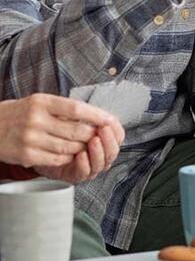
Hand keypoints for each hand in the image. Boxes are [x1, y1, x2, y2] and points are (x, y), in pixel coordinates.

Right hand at [0, 94, 118, 170]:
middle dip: (92, 135)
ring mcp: (31, 138)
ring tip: (84, 145)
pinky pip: (56, 158)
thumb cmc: (18, 113)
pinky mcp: (26, 155)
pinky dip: (67, 157)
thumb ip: (62, 108)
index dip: (96, 115)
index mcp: (42, 102)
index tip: (109, 120)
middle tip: (99, 136)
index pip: (76, 108)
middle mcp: (36, 119)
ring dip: (81, 148)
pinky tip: (68, 153)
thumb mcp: (38, 102)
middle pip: (76, 130)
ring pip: (68, 147)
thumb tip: (94, 115)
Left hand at [37, 119, 125, 182]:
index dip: (116, 130)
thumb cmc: (58, 132)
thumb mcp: (74, 119)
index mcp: (103, 139)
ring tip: (93, 141)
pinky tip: (81, 155)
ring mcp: (90, 166)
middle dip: (109, 140)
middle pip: (113, 150)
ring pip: (103, 163)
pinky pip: (85, 173)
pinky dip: (85, 164)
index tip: (108, 122)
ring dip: (99, 151)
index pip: (118, 136)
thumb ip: (87, 117)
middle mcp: (100, 154)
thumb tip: (99, 112)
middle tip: (103, 130)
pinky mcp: (76, 175)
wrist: (39, 146)